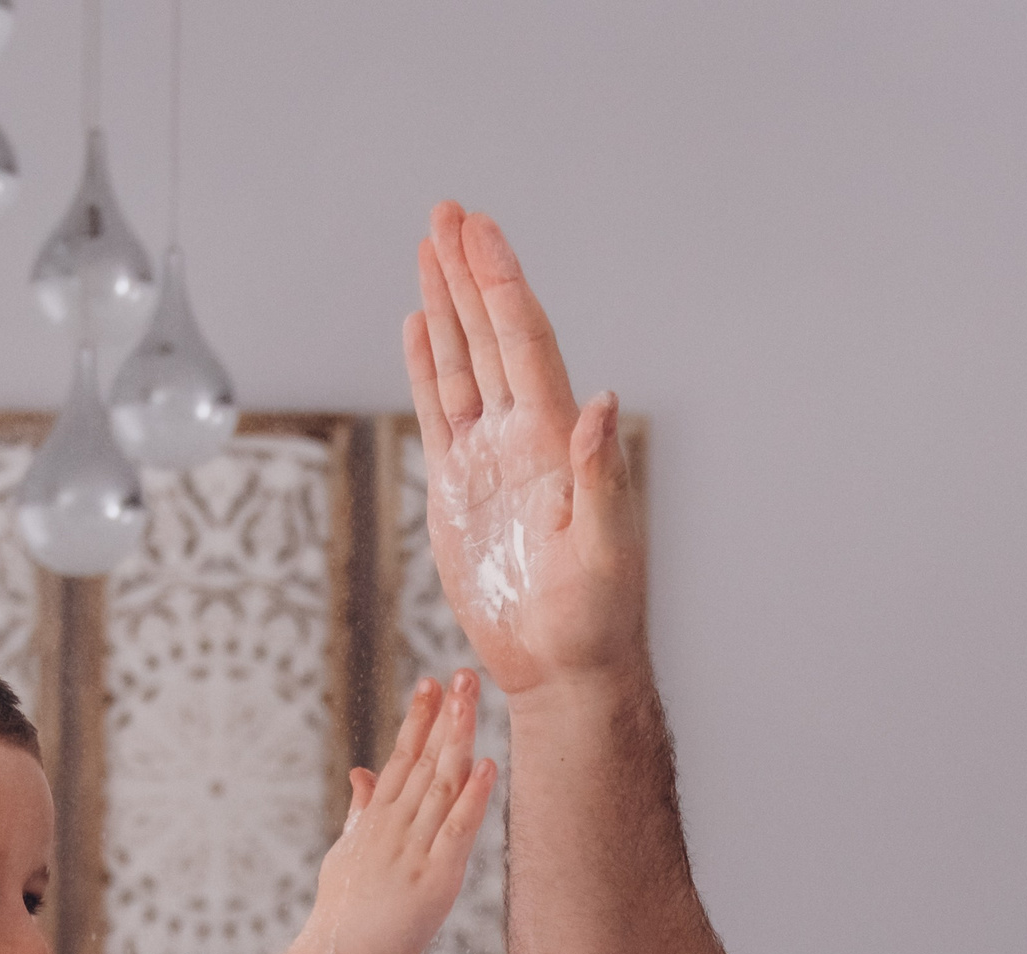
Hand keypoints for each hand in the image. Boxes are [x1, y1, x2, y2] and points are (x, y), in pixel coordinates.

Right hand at [304, 669, 494, 953]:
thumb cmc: (340, 916)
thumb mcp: (345, 854)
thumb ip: (358, 812)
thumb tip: (361, 773)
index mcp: (375, 821)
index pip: (400, 759)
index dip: (418, 720)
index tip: (432, 683)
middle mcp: (393, 827)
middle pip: (424, 761)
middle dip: (445, 717)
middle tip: (464, 675)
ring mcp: (413, 850)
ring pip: (441, 785)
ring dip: (459, 740)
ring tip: (474, 701)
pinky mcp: (433, 880)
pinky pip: (457, 831)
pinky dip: (473, 798)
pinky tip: (487, 766)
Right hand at [405, 202, 646, 695]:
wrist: (565, 669)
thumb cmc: (596, 620)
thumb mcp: (606, 547)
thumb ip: (601, 473)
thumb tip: (603, 401)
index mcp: (556, 441)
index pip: (523, 342)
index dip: (499, 284)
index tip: (479, 231)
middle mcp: (522, 438)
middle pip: (490, 336)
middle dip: (467, 273)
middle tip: (448, 211)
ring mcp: (489, 461)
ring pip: (462, 364)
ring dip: (445, 306)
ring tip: (430, 247)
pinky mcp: (461, 491)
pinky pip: (439, 413)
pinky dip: (428, 366)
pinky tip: (419, 326)